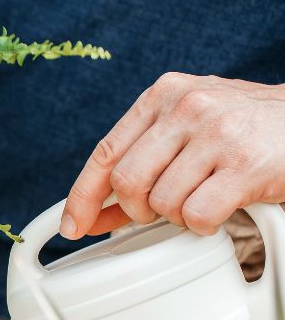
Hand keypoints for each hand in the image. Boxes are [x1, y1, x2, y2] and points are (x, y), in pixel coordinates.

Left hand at [61, 74, 284, 237]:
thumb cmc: (248, 128)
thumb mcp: (191, 124)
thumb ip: (146, 155)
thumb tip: (96, 208)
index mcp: (164, 94)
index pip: (105, 152)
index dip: (81, 195)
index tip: (71, 225)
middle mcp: (188, 107)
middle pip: (127, 182)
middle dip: (136, 210)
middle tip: (159, 211)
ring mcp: (218, 134)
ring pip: (161, 202)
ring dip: (175, 217)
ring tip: (199, 201)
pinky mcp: (246, 165)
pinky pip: (196, 216)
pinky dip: (201, 225)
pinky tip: (219, 211)